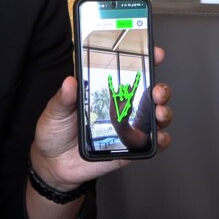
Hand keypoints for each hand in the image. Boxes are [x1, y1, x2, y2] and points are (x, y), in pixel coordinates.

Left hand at [31, 47, 172, 190]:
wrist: (54, 164)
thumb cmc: (56, 132)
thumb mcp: (56, 111)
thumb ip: (63, 98)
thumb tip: (70, 82)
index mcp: (106, 94)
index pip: (130, 73)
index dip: (146, 61)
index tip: (154, 53)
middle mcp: (122, 109)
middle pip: (151, 95)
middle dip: (161, 89)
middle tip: (156, 91)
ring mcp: (129, 128)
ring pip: (157, 117)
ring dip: (164, 112)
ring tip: (159, 112)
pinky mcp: (130, 148)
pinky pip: (152, 144)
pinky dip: (162, 140)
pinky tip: (159, 136)